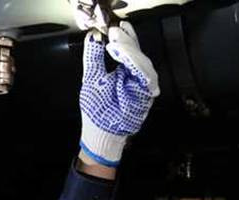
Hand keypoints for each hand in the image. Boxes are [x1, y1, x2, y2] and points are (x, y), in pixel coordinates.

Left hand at [79, 21, 159, 166]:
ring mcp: (143, 86)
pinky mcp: (147, 94)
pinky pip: (145, 75)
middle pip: (138, 53)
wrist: (100, 133)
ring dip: (129, 50)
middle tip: (114, 32)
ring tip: (115, 43)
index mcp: (125, 71)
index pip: (128, 50)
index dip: (124, 38)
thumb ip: (93, 57)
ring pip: (143, 62)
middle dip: (126, 41)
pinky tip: (123, 56)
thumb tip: (93, 36)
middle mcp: (136, 77)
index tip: (114, 28)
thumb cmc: (96, 110)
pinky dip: (134, 63)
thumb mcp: (92, 78)